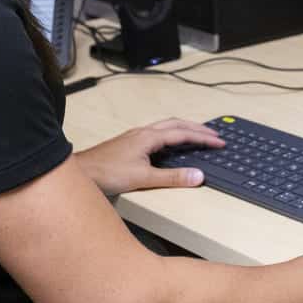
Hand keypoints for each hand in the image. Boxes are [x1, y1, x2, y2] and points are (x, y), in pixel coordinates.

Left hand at [75, 118, 223, 196]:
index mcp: (149, 137)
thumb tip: (199, 176)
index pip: (183, 133)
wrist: (82, 172)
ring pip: (165, 126)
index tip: (219, 142)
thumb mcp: (144, 178)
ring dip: (184, 128)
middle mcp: (143, 132)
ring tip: (197, 135)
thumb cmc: (108, 174)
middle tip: (214, 135)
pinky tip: (170, 145)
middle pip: (176, 124)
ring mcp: (135, 136)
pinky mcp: (129, 143)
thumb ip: (172, 177)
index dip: (203, 137)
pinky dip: (171, 134)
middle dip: (197, 128)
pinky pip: (157, 133)